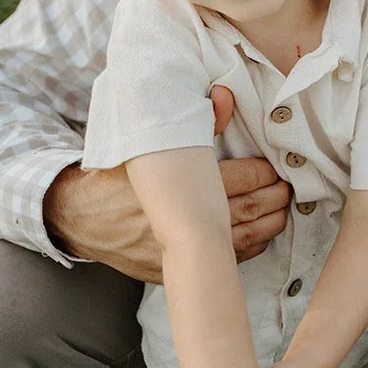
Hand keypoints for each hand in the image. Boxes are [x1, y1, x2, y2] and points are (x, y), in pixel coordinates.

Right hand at [52, 86, 289, 280]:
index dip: (263, 173)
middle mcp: (177, 222)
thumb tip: (226, 96)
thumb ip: (191, 122)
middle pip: (245, 211)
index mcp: (175, 186)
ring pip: (238, 242)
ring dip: (268, 226)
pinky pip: (219, 265)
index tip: (276, 167)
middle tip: (288, 187)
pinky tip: (261, 237)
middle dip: (273, 199)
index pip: (236, 179)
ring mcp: (174, 251)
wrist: (78, 216)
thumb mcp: (145, 143)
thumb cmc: (115, 174)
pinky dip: (247, 251)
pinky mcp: (169, 271)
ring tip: (282, 210)